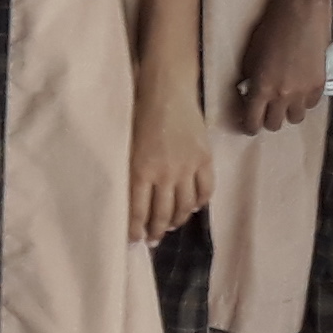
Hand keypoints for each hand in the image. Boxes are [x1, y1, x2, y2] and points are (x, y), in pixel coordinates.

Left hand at [129, 90, 213, 244]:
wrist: (166, 91)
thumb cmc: (138, 114)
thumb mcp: (126, 146)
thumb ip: (132, 172)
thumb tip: (134, 199)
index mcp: (140, 169)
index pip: (138, 210)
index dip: (136, 229)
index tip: (134, 241)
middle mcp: (165, 173)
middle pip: (162, 212)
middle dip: (156, 231)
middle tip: (153, 240)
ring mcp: (187, 167)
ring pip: (184, 205)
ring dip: (177, 220)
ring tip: (169, 227)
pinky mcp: (204, 159)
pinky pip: (205, 190)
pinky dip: (199, 203)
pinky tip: (192, 208)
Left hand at [228, 0, 332, 136]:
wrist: (301, 14)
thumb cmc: (269, 30)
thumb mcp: (250, 57)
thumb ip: (251, 80)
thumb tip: (250, 94)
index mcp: (261, 89)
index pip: (253, 122)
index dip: (248, 126)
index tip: (247, 125)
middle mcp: (283, 96)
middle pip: (274, 124)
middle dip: (267, 120)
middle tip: (264, 111)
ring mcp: (304, 92)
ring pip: (296, 118)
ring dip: (287, 112)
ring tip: (283, 101)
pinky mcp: (320, 84)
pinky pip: (311, 105)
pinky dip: (304, 102)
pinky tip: (299, 90)